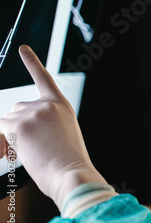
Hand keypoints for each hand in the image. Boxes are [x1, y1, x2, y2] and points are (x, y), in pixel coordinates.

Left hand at [0, 45, 106, 209]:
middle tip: (22, 149)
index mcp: (62, 106)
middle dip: (16, 127)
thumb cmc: (69, 162)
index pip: (44, 78)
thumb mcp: (63, 136)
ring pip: (8, 120)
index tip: (23, 49)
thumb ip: (45, 124)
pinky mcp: (20, 125)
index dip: (32, 62)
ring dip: (10, 136)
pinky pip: (0, 130)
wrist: (72, 173)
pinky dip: (2, 140)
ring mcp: (34, 113)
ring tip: (24, 154)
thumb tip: (14, 130)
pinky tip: (11, 150)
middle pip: (18, 108)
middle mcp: (48, 105)